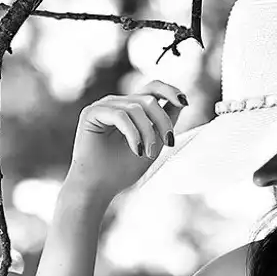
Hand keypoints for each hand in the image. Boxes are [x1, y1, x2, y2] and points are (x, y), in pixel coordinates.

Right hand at [66, 79, 189, 199]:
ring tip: (147, 154)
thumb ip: (164, 123)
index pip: (153, 88)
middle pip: (149, 99)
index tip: (185, 102)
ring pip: (136, 107)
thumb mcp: (153, 144)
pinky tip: (136, 150)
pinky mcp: (91, 113)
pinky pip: (120, 115)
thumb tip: (181, 102)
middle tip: (167, 143)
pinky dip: (133, 133)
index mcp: (130, 108)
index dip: (170, 90)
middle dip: (163, 121)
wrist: (98, 187)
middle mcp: (117, 103)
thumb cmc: (122, 170)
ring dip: (148, 132)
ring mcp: (103, 106)